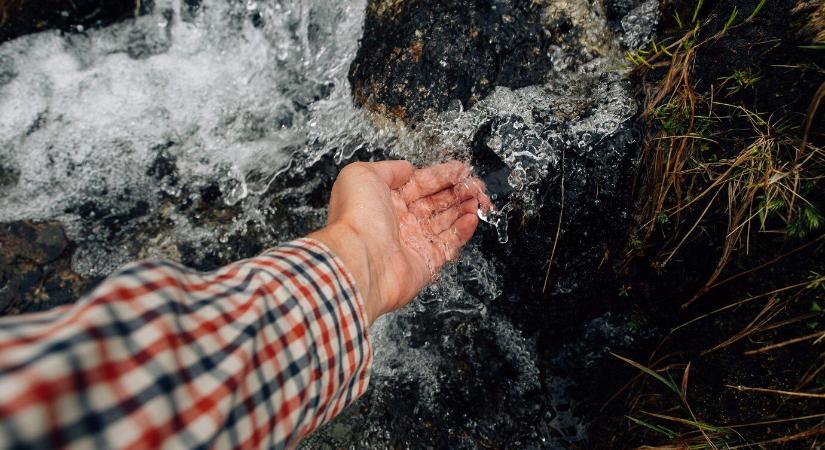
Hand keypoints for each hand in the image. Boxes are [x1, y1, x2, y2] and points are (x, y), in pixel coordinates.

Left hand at [309, 160, 490, 323]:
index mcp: (384, 200)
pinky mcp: (426, 262)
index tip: (460, 170)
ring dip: (463, 208)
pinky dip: (463, 231)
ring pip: (445, 222)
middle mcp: (398, 221)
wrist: (360, 259)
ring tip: (478, 199)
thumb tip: (405, 168)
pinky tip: (473, 217)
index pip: (419, 184)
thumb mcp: (362, 175)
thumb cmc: (356, 217)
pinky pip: (449, 244)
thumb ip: (388, 169)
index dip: (441, 176)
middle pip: (434, 202)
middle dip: (456, 191)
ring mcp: (412, 242)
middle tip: (474, 184)